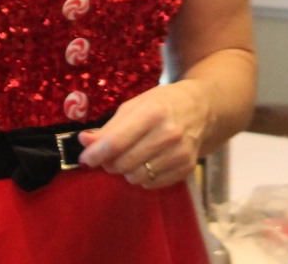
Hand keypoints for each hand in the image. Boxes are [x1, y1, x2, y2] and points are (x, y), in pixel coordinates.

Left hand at [77, 80, 210, 188]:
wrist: (203, 108)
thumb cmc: (164, 103)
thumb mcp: (135, 106)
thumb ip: (109, 127)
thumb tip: (84, 142)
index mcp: (153, 112)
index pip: (116, 142)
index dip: (95, 154)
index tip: (85, 159)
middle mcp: (168, 133)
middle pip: (124, 163)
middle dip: (109, 163)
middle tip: (109, 156)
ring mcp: (179, 153)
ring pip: (136, 177)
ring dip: (126, 171)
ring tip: (132, 156)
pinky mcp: (186, 168)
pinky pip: (152, 183)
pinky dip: (143, 176)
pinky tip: (148, 161)